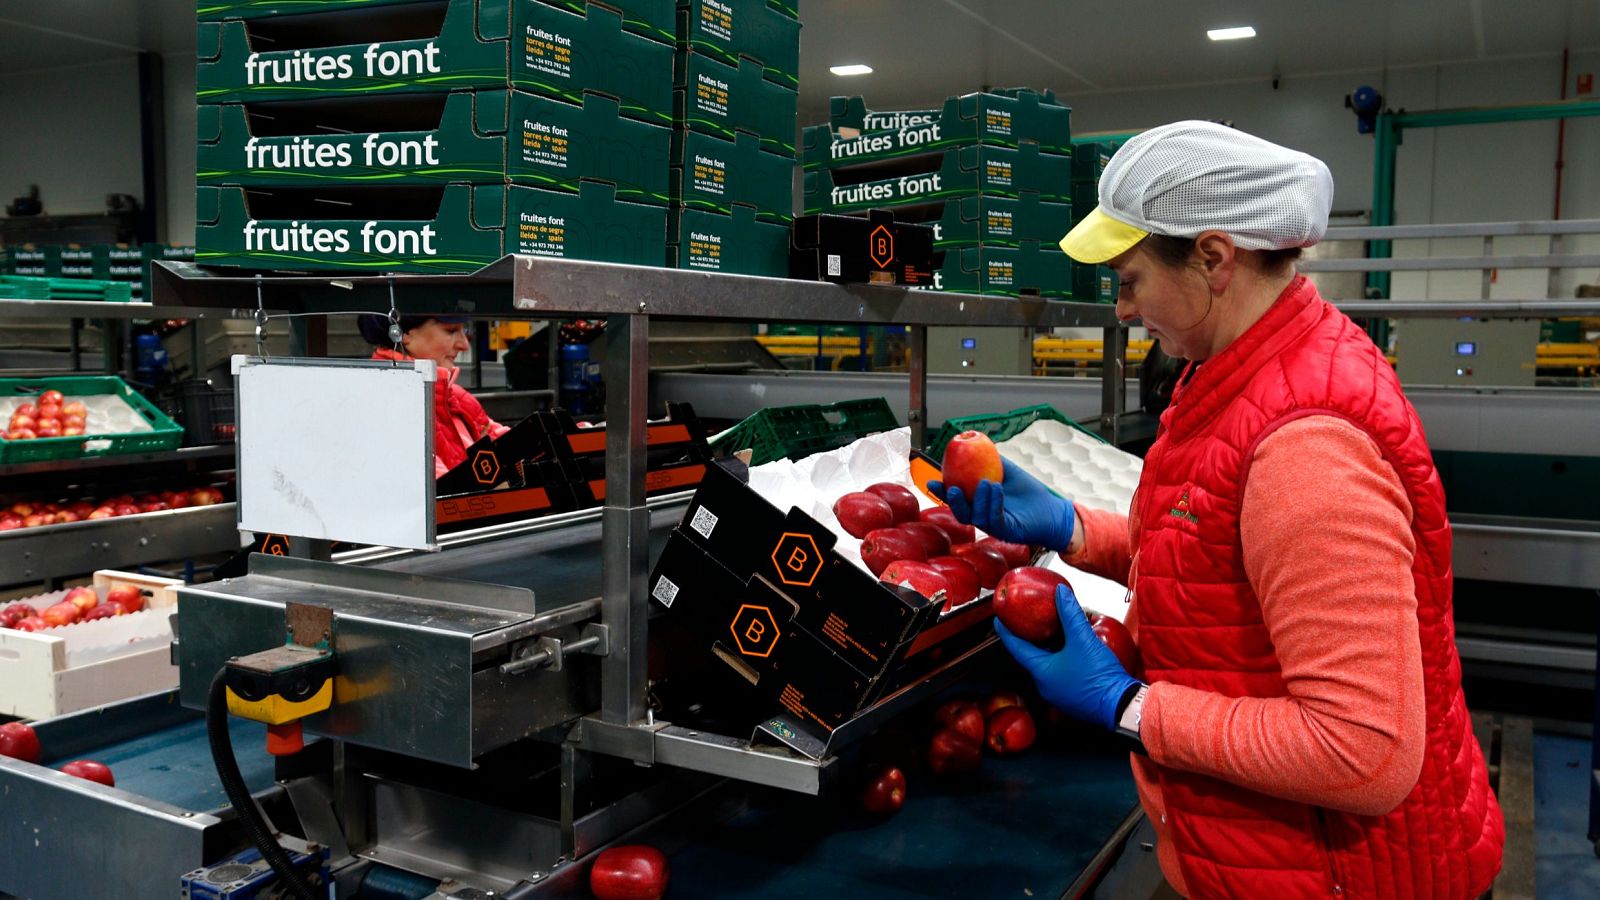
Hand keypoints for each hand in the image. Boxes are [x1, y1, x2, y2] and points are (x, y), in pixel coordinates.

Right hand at [927, 458, 1075, 551]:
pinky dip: (993, 504)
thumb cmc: (1030, 493)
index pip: (957, 500)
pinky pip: (995, 520)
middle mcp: (983, 517)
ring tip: (987, 482)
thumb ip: (992, 460)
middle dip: (952, 502)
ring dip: (978, 499)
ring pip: (976, 517)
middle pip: (961, 513)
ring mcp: (994, 526)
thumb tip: (974, 442)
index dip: (943, 492)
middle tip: (951, 488)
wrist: (1052, 511)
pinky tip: (997, 490)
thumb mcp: (1008, 472)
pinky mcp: (1007, 532)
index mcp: (980, 505)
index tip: (932, 481)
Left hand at [994, 584, 1140, 730]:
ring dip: (1049, 648)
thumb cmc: (1098, 677)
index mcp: (1041, 672)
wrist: (1121, 706)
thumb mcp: (1082, 639)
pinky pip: (1061, 672)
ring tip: (1053, 630)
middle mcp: (1046, 685)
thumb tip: (1061, 593)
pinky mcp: (1074, 696)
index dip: (1006, 631)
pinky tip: (1073, 648)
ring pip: (1048, 664)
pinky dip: (1062, 657)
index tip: (999, 620)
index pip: (1016, 648)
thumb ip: (1070, 613)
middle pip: (1032, 656)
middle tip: (1028, 621)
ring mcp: (1060, 693)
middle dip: (1031, 638)